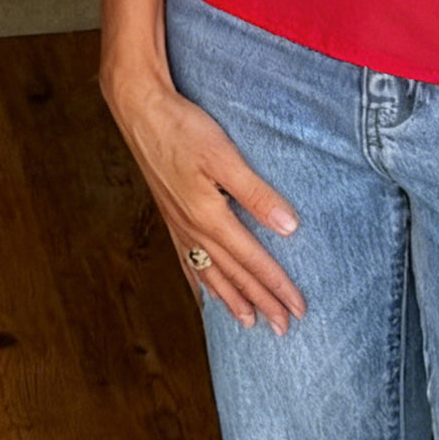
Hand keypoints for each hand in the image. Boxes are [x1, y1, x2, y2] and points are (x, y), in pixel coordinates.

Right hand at [102, 70, 306, 333]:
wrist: (141, 111)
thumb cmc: (183, 128)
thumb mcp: (225, 157)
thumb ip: (256, 194)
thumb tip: (289, 228)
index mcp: (209, 217)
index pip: (253, 261)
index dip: (277, 286)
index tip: (297, 309)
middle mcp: (193, 229)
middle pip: (233, 275)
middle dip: (260, 302)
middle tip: (283, 328)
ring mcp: (178, 224)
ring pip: (209, 273)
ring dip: (232, 299)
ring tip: (248, 322)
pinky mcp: (170, 214)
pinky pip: (187, 261)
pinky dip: (199, 282)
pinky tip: (203, 292)